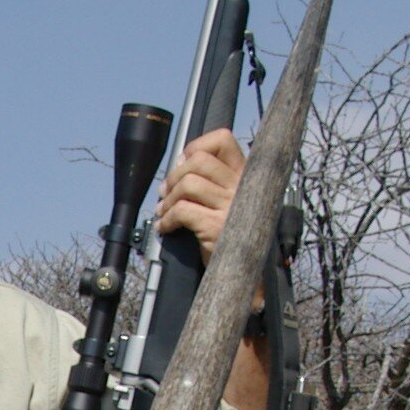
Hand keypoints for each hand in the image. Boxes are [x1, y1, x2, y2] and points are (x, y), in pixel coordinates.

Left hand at [157, 127, 245, 261]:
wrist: (245, 270)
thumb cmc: (232, 232)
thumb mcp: (229, 199)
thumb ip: (212, 179)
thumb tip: (180, 162)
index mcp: (245, 174)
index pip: (223, 140)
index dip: (197, 146)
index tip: (183, 162)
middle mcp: (241, 186)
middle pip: (198, 160)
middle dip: (174, 175)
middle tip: (166, 191)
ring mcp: (231, 206)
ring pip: (188, 184)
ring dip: (168, 199)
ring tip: (164, 211)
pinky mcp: (216, 226)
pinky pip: (182, 211)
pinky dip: (166, 219)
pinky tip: (166, 227)